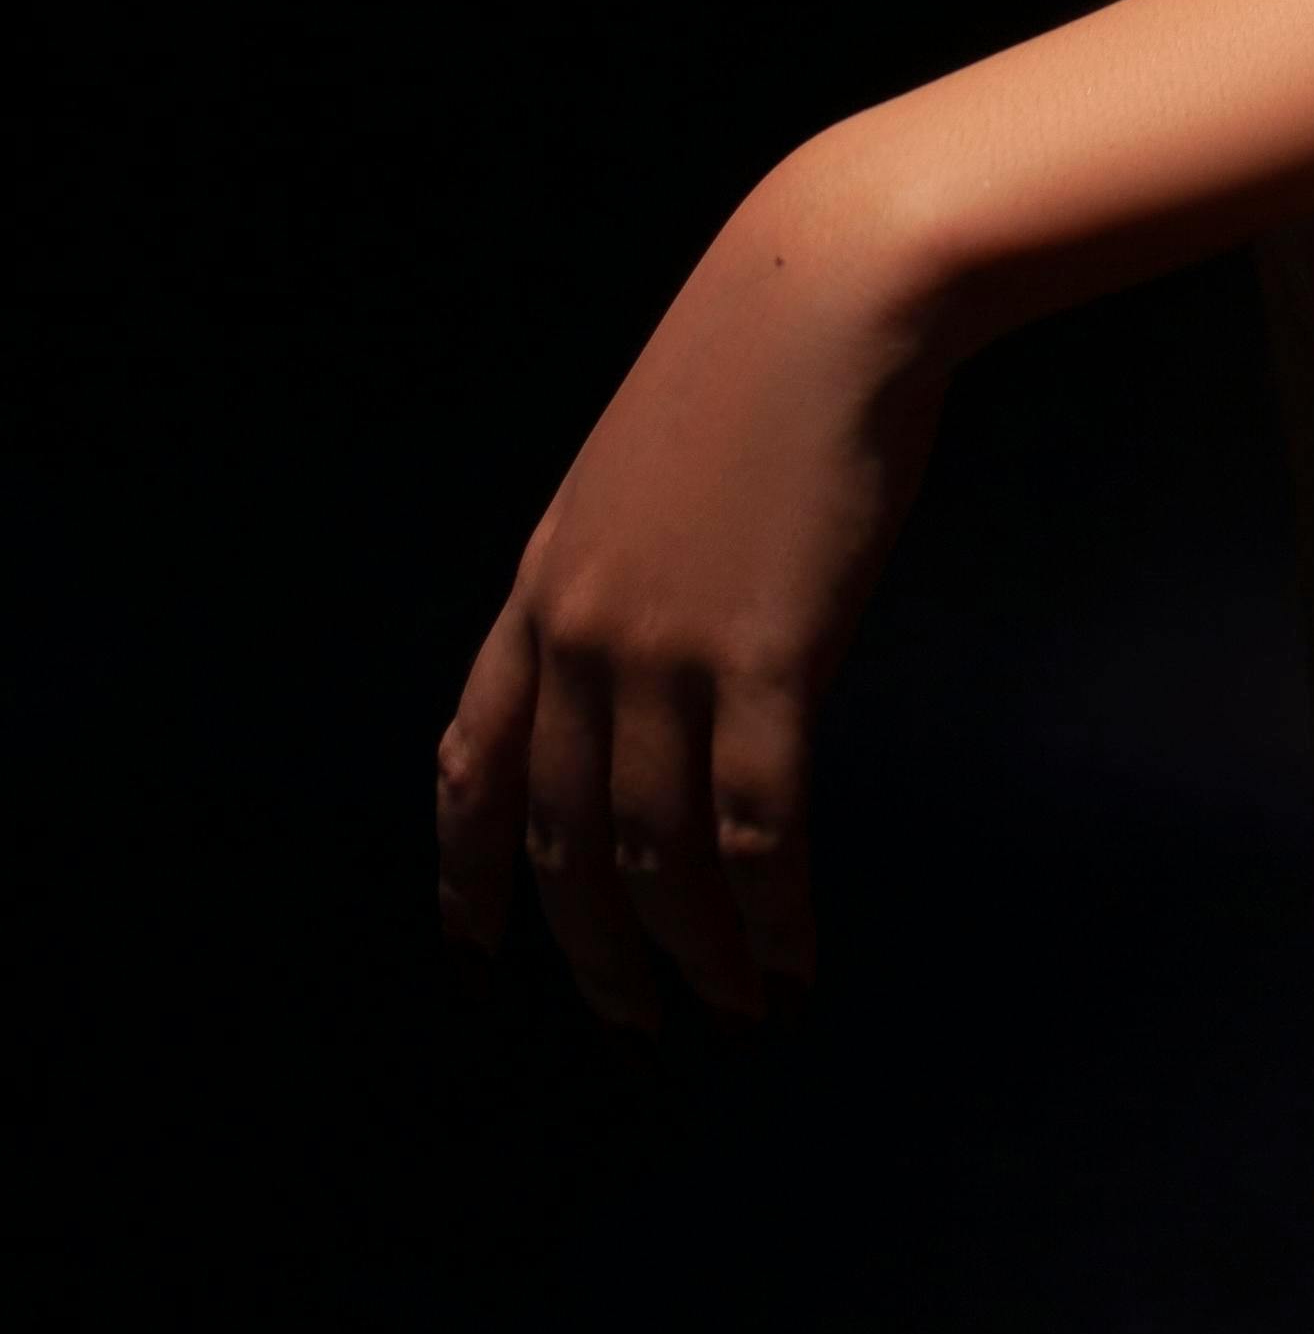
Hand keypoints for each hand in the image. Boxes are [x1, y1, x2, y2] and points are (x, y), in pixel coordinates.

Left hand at [434, 145, 950, 1026]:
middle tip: (633, 1039)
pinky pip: (757, 827)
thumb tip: (644, 670)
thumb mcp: (644, 474)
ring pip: (655, 854)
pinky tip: (796, 957)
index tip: (473, 962)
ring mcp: (665, 650)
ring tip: (737, 1013)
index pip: (469, 765)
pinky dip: (771, 913)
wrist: (827, 293)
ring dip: (694, 954)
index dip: (466, 879)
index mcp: (542, 589)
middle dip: (595, 957)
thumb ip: (626, 572)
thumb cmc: (759, 366)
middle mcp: (582, 635)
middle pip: (559, 841)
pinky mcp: (762, 657)